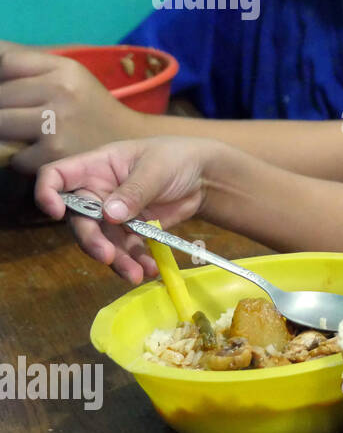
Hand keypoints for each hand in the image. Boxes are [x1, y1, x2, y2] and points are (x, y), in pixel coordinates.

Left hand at [0, 42, 144, 173]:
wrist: (130, 141)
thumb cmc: (90, 107)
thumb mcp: (68, 75)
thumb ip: (28, 64)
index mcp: (65, 69)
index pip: (6, 61)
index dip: (1, 78)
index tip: (11, 92)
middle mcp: (62, 91)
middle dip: (3, 108)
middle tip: (24, 117)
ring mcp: (57, 123)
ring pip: (0, 124)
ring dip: (6, 133)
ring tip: (27, 134)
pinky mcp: (54, 153)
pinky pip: (13, 155)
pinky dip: (21, 157)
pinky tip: (40, 153)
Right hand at [33, 137, 218, 283]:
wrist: (204, 175)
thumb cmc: (176, 157)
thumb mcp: (156, 168)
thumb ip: (134, 190)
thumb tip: (110, 214)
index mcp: (96, 166)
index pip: (57, 176)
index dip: (48, 193)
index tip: (56, 212)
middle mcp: (98, 192)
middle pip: (80, 219)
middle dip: (92, 240)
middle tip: (107, 257)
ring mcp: (113, 213)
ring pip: (104, 240)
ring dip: (117, 260)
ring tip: (136, 274)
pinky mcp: (132, 230)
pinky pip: (127, 249)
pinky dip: (136, 261)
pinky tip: (150, 270)